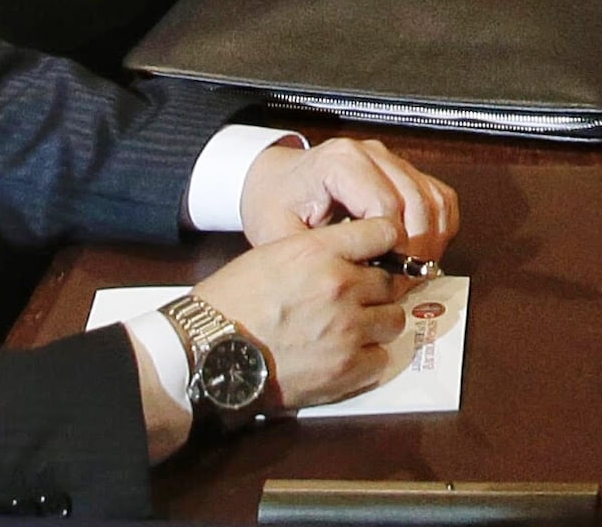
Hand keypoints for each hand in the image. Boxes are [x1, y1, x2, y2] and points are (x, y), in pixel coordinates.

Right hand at [186, 215, 416, 412]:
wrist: (207, 354)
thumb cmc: (230, 303)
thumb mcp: (272, 255)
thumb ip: (319, 250)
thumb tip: (352, 254)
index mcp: (319, 252)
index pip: (383, 231)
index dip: (385, 242)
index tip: (382, 252)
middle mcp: (341, 286)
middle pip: (391, 280)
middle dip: (378, 288)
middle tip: (361, 298)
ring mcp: (347, 330)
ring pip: (394, 319)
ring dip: (378, 322)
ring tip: (354, 327)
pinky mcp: (346, 369)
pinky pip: (381, 359)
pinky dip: (368, 358)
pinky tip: (346, 354)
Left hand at [240, 136, 460, 264]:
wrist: (273, 180)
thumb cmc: (275, 204)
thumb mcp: (279, 234)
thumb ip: (318, 254)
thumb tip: (358, 280)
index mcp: (340, 162)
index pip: (386, 205)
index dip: (393, 247)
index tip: (386, 277)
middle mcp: (371, 154)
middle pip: (418, 202)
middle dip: (418, 247)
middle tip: (406, 282)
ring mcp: (391, 160)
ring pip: (435, 198)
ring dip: (433, 239)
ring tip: (415, 271)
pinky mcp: (403, 170)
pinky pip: (439, 196)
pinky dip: (440, 226)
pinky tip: (425, 251)